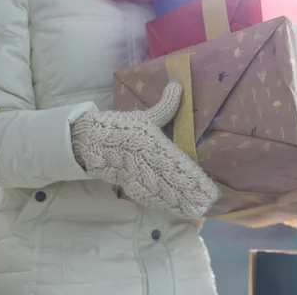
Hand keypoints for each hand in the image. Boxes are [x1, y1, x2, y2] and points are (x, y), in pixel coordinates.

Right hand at [71, 82, 219, 218]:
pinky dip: (164, 204)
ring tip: (197, 210)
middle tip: (207, 204)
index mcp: (151, 145)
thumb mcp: (145, 116)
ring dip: (180, 202)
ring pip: (162, 193)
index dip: (191, 177)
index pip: (175, 164)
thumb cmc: (122, 128)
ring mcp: (137, 177)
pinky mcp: (130, 186)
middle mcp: (145, 163)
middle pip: (171, 183)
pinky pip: (149, 197)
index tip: (206, 186)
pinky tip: (177, 209)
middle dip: (189, 195)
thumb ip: (166, 106)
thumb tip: (178, 87)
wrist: (90, 142)